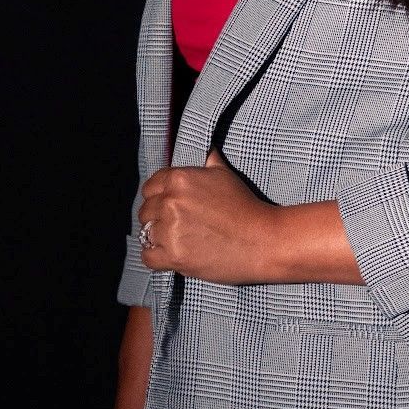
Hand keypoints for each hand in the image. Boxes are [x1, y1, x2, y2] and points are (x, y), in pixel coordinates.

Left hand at [138, 148, 274, 282]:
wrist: (263, 240)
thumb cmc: (246, 207)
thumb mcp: (226, 176)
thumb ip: (209, 162)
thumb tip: (207, 150)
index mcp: (179, 179)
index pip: (149, 188)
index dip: (158, 198)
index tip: (168, 207)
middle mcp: (171, 202)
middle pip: (145, 212)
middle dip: (157, 219)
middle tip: (176, 227)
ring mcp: (171, 230)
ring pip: (146, 234)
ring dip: (158, 239)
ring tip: (177, 241)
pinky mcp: (174, 256)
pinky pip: (148, 257)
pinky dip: (156, 258)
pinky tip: (170, 255)